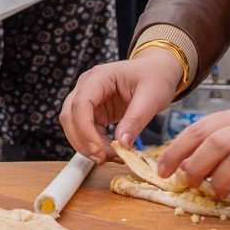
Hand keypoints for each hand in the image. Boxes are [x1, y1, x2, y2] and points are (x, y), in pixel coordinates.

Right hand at [59, 50, 183, 158]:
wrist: (159, 71)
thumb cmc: (155, 77)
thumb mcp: (151, 97)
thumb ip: (135, 119)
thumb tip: (122, 143)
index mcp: (100, 76)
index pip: (81, 103)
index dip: (84, 128)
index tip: (98, 149)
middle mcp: (87, 86)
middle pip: (70, 116)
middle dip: (83, 141)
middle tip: (103, 158)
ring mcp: (89, 100)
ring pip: (74, 127)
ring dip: (88, 146)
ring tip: (113, 157)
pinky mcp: (94, 113)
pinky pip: (87, 132)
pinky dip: (96, 145)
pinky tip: (113, 152)